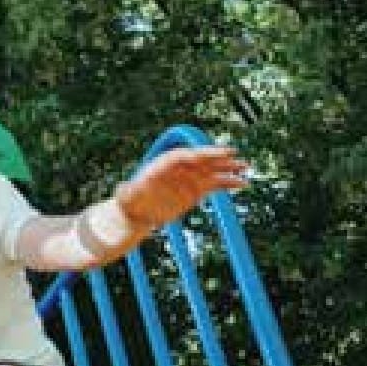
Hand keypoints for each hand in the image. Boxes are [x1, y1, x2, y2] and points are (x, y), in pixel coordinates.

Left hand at [114, 144, 248, 228]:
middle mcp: (179, 168)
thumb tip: (121, 191)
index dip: (197, 154)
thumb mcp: (126, 196)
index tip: (204, 154)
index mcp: (164, 165)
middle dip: (216, 157)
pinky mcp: (197, 190)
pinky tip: (242, 183)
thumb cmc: (130, 200)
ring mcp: (189, 178)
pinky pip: (215, 184)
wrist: (138, 211)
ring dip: (228, 168)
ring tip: (245, 167)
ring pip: (211, 171)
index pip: (184, 156)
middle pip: (199, 160)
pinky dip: (229, 183)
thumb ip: (126, 192)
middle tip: (233, 155)